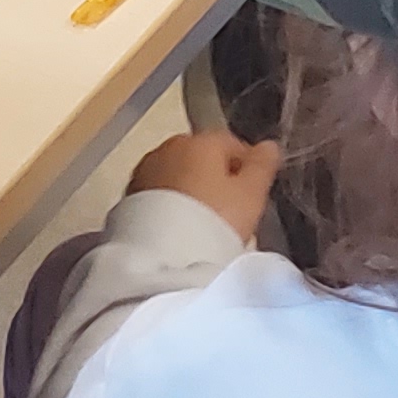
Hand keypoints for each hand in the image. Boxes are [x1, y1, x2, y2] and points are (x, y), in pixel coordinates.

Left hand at [128, 130, 282, 233]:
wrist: (162, 256)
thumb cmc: (216, 219)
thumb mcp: (250, 194)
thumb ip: (262, 166)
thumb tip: (269, 145)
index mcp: (201, 140)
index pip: (232, 143)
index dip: (247, 166)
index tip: (254, 193)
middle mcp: (169, 146)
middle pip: (201, 157)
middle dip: (216, 177)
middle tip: (230, 210)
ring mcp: (145, 170)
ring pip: (178, 175)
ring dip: (191, 190)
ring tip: (204, 222)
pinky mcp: (128, 195)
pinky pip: (159, 194)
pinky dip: (171, 204)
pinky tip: (180, 227)